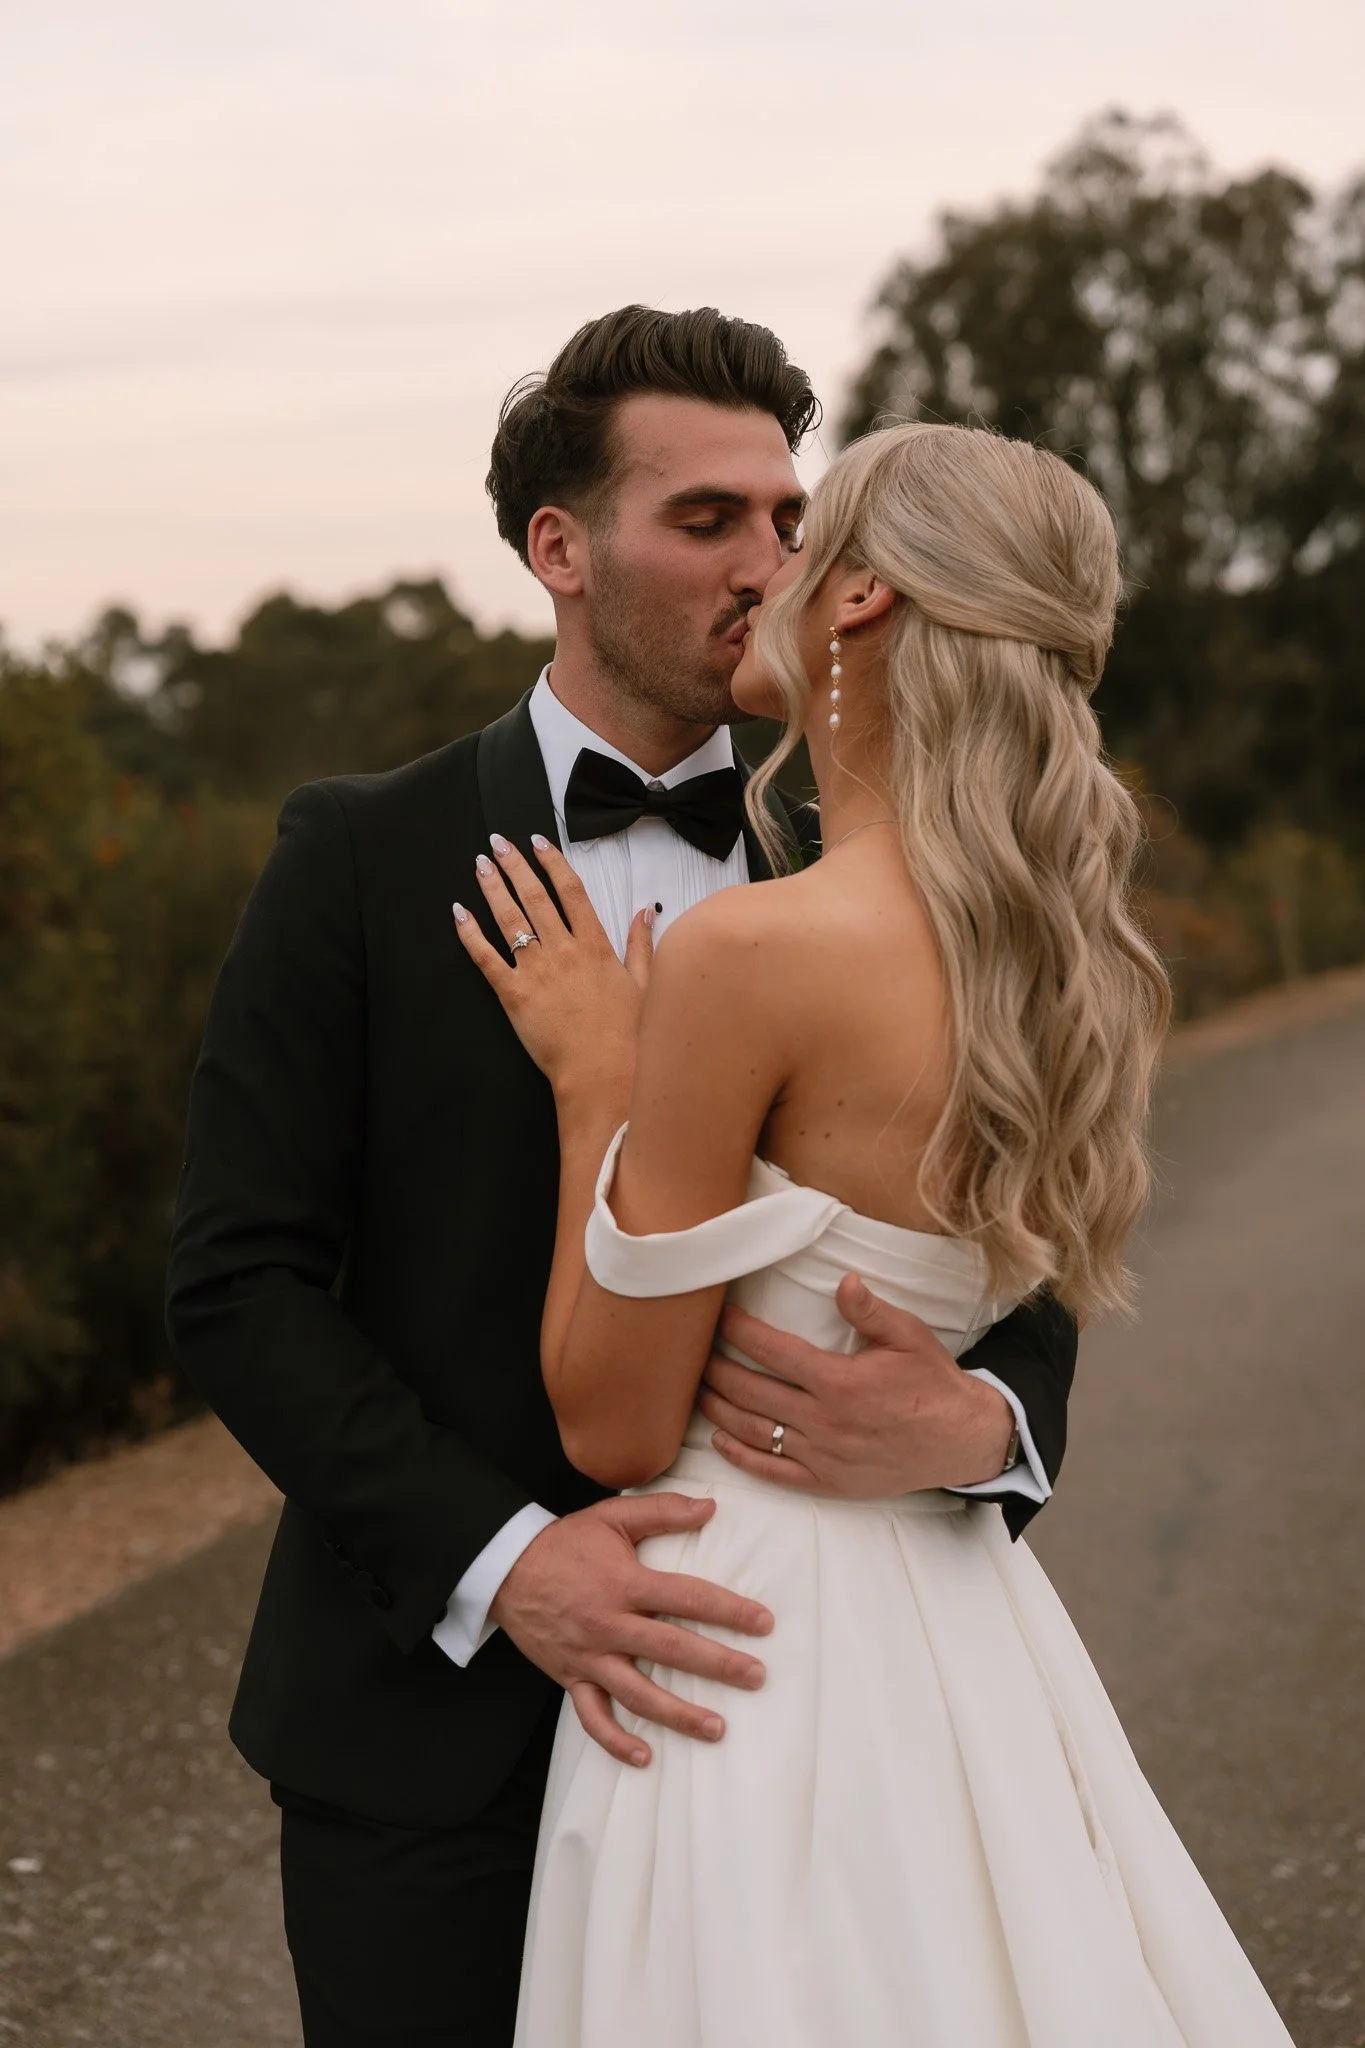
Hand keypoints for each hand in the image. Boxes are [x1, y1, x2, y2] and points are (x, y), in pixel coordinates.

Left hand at [452, 834, 653, 1090]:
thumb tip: (645, 912)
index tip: (538, 843)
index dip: (552, 862)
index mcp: (595, 945)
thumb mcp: (643, 985)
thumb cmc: (626, 1035)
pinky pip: (487, 957)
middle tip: (498, 844)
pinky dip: (470, 934)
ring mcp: (537, 970)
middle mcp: (563, 950)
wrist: (602, 1072)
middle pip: (535, 896)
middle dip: (514, 865)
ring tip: (480, 866)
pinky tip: (459, 914)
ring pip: (510, 918)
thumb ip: (641, 945)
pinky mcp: (514, 994)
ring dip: (493, 888)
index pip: (570, 891)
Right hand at [489, 1494, 772, 1767]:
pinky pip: (592, 1717)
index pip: (687, 1597)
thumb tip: (710, 1507)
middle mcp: (609, 1624)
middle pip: (671, 1649)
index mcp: (624, 1583)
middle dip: (717, 1664)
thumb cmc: (565, 1542)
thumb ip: (662, 1511)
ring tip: (716, 1728)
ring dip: (678, 1714)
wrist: (505, 1567)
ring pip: (637, 1693)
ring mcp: (589, 1656)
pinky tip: (645, 1756)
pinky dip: (616, 1741)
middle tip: (756, 1677)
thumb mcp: (612, 1516)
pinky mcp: (570, 1677)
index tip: (763, 1622)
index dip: (728, 1609)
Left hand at [698, 1275, 1014, 1496]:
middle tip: (697, 1352)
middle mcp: (825, 1421)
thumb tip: (843, 1281)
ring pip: (754, 1431)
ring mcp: (823, 1456)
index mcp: (840, 1382)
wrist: (962, 1440)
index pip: (773, 1351)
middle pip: (751, 1391)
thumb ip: (870, 1310)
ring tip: (698, 1388)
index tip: (719, 1317)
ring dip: (719, 1409)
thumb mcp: (909, 1336)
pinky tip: (719, 1440)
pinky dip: (741, 1456)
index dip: (739, 1332)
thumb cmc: (933, 1383)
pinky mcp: (827, 1482)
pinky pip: (773, 1472)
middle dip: (717, 1369)